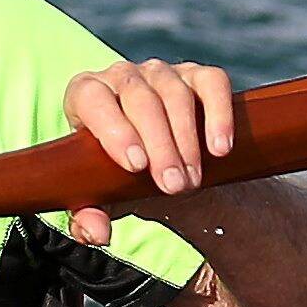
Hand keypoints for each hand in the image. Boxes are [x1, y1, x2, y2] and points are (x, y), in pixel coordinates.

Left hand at [63, 57, 236, 200]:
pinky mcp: (197, 76)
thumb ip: (89, 216)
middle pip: (140, 99)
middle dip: (160, 146)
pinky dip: (219, 113)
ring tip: (192, 181)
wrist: (156, 162)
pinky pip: (211, 83)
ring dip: (186, 140)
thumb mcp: (102, 196)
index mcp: (86, 95)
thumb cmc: (118, 175)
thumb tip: (97, 233)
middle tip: (173, 187)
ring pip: (175, 93)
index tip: (135, 165)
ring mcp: (161, 73)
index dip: (113, 128)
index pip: (91, 97)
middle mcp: (122, 76)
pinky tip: (220, 148)